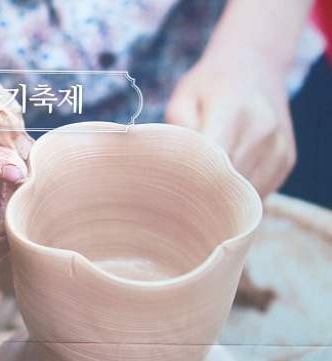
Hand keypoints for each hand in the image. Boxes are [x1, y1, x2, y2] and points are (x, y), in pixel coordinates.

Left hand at [165, 51, 294, 198]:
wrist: (257, 64)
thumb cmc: (211, 84)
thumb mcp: (184, 97)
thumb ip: (177, 132)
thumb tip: (173, 168)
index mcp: (233, 114)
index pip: (212, 164)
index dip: (191, 183)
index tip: (173, 189)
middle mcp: (262, 132)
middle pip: (228, 184)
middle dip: (203, 194)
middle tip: (182, 193)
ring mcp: (278, 148)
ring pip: (246, 194)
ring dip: (224, 198)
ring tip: (204, 185)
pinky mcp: (287, 160)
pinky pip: (260, 192)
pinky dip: (242, 194)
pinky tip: (227, 179)